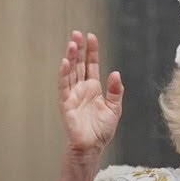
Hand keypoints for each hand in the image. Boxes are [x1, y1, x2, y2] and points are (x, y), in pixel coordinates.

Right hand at [58, 31, 123, 156]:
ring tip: (72, 44)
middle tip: (77, 33)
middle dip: (78, 49)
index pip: (91, 65)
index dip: (91, 51)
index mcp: (93, 88)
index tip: (91, 37)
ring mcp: (72, 95)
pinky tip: (65, 62)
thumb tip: (116, 72)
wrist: (92, 146)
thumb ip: (115, 91)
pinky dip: (63, 74)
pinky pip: (63, 86)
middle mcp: (81, 89)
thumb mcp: (114, 108)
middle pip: (79, 65)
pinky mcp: (66, 103)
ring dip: (70, 58)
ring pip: (70, 72)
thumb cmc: (101, 130)